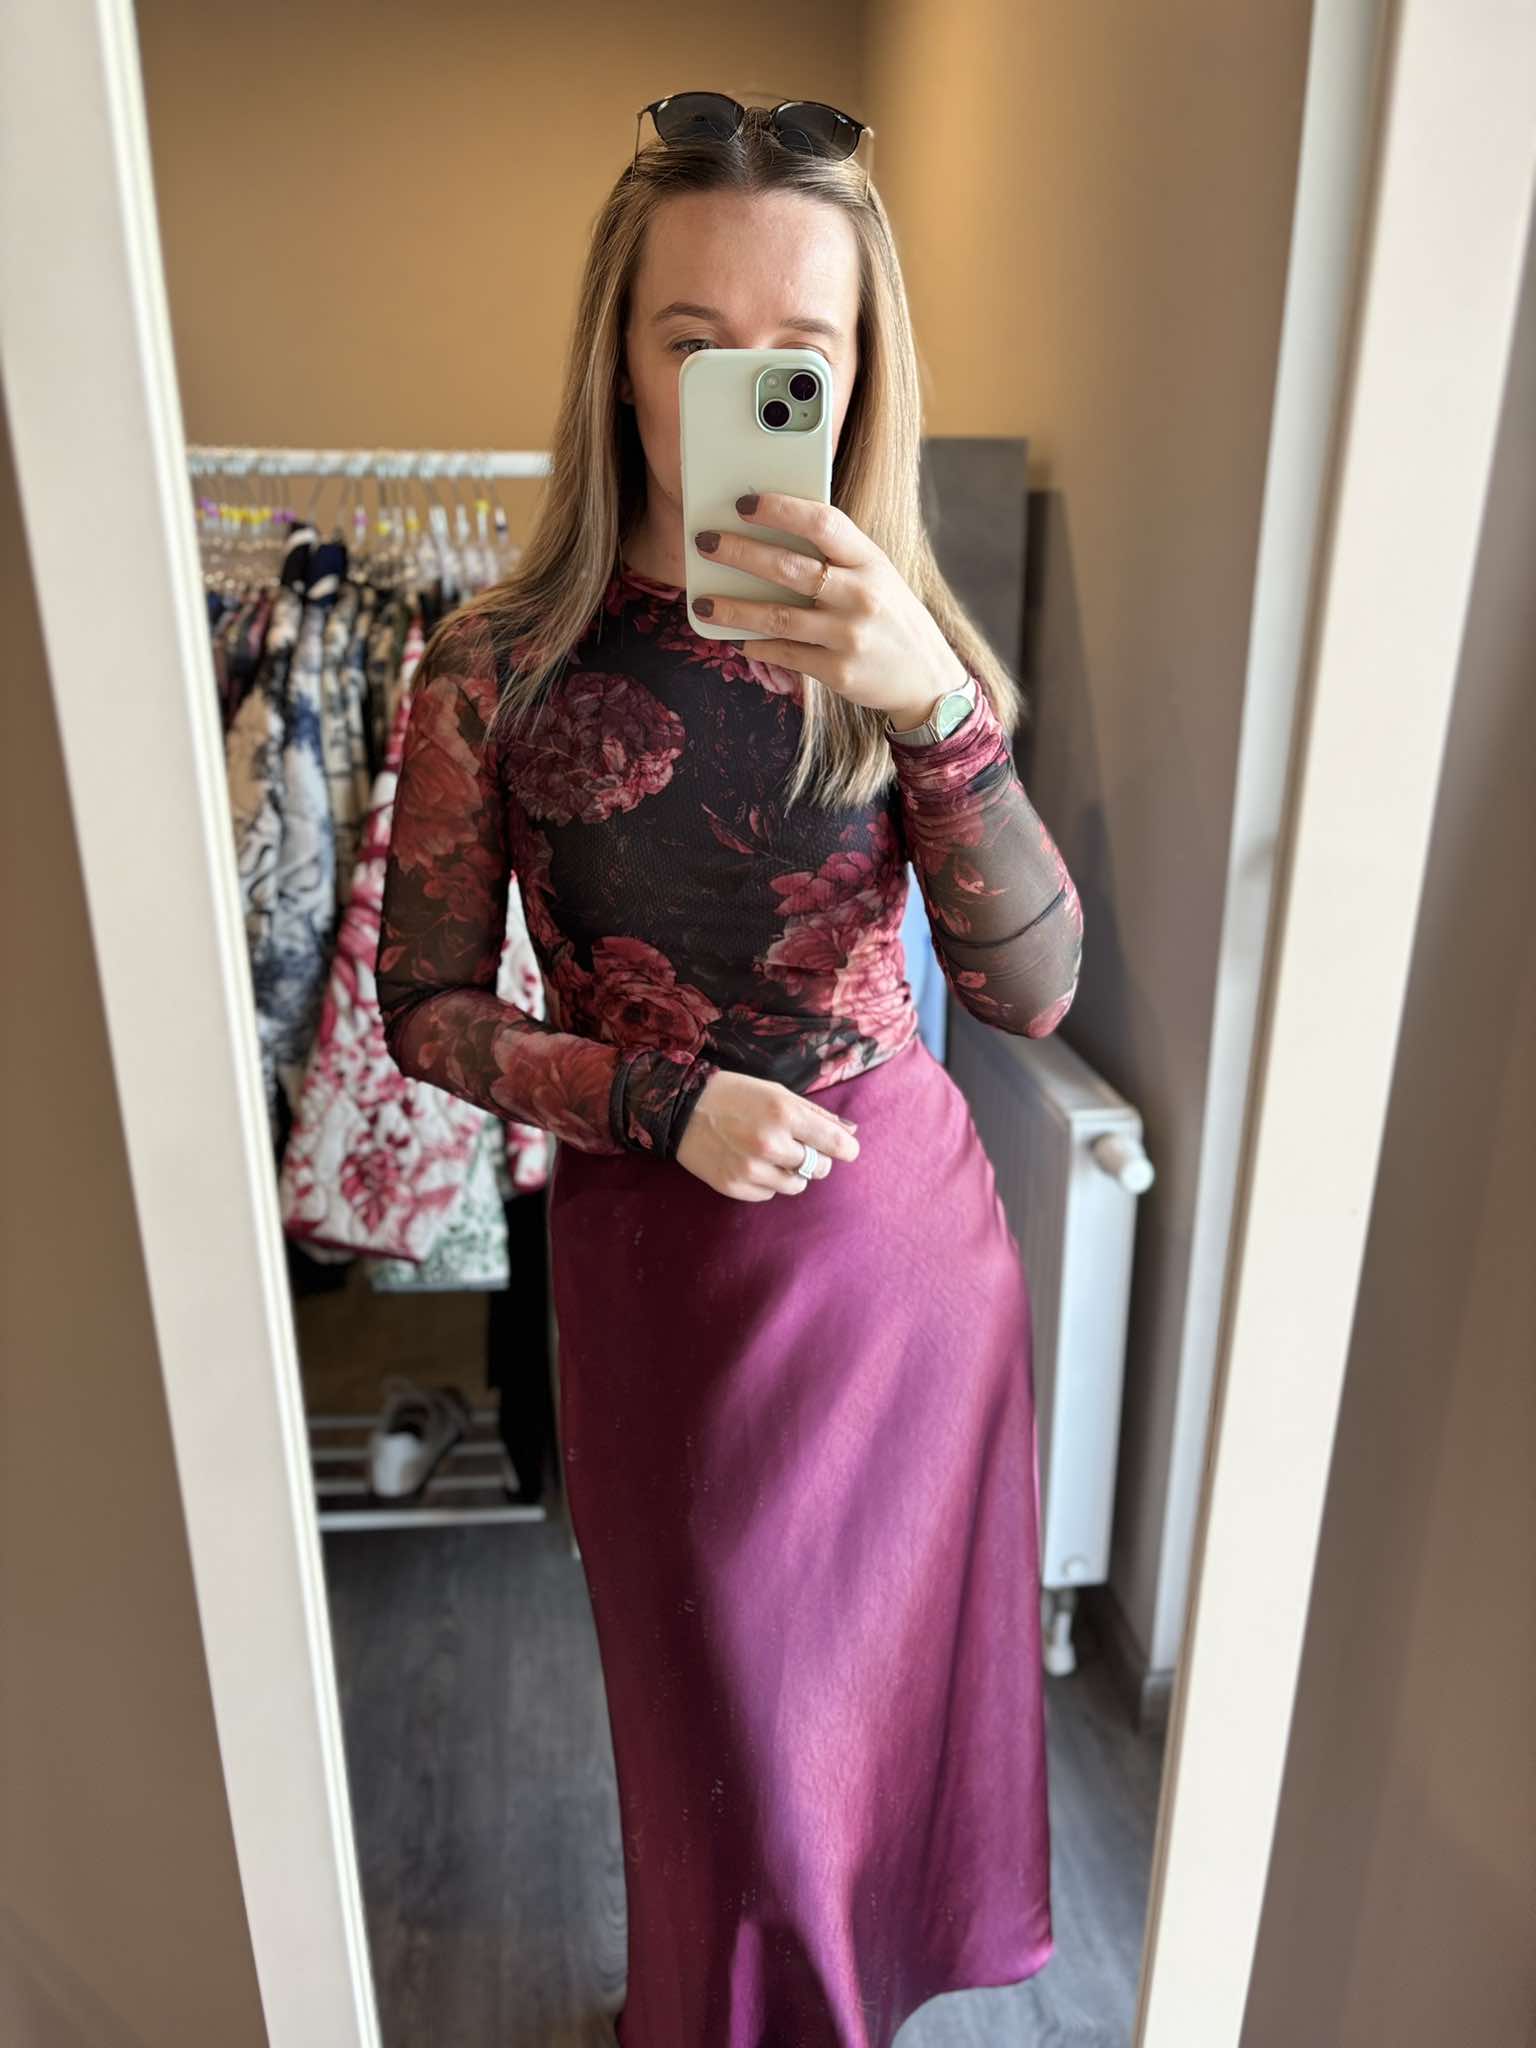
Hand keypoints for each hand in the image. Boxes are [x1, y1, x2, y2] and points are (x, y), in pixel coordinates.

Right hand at [675, 1068, 860, 1202]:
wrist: (681, 1107)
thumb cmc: (735, 1094)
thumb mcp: (778, 1093)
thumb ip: (816, 1114)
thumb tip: (851, 1132)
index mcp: (785, 1114)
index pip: (837, 1145)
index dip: (847, 1149)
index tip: (845, 1149)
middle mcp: (770, 1144)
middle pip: (819, 1168)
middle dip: (815, 1159)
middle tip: (798, 1146)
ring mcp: (751, 1169)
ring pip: (796, 1186)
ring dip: (791, 1172)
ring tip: (771, 1154)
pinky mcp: (734, 1187)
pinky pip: (769, 1194)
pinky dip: (766, 1182)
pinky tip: (750, 1162)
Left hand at [691, 492, 968, 729]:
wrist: (928, 679)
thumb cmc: (891, 618)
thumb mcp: (878, 577)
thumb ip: (837, 557)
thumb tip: (771, 536)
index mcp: (871, 561)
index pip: (823, 522)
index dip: (780, 509)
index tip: (743, 503)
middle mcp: (862, 595)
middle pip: (789, 567)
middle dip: (739, 552)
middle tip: (705, 542)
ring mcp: (849, 636)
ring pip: (777, 617)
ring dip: (733, 608)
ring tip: (702, 602)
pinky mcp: (839, 672)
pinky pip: (785, 654)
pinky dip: (757, 646)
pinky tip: (737, 638)